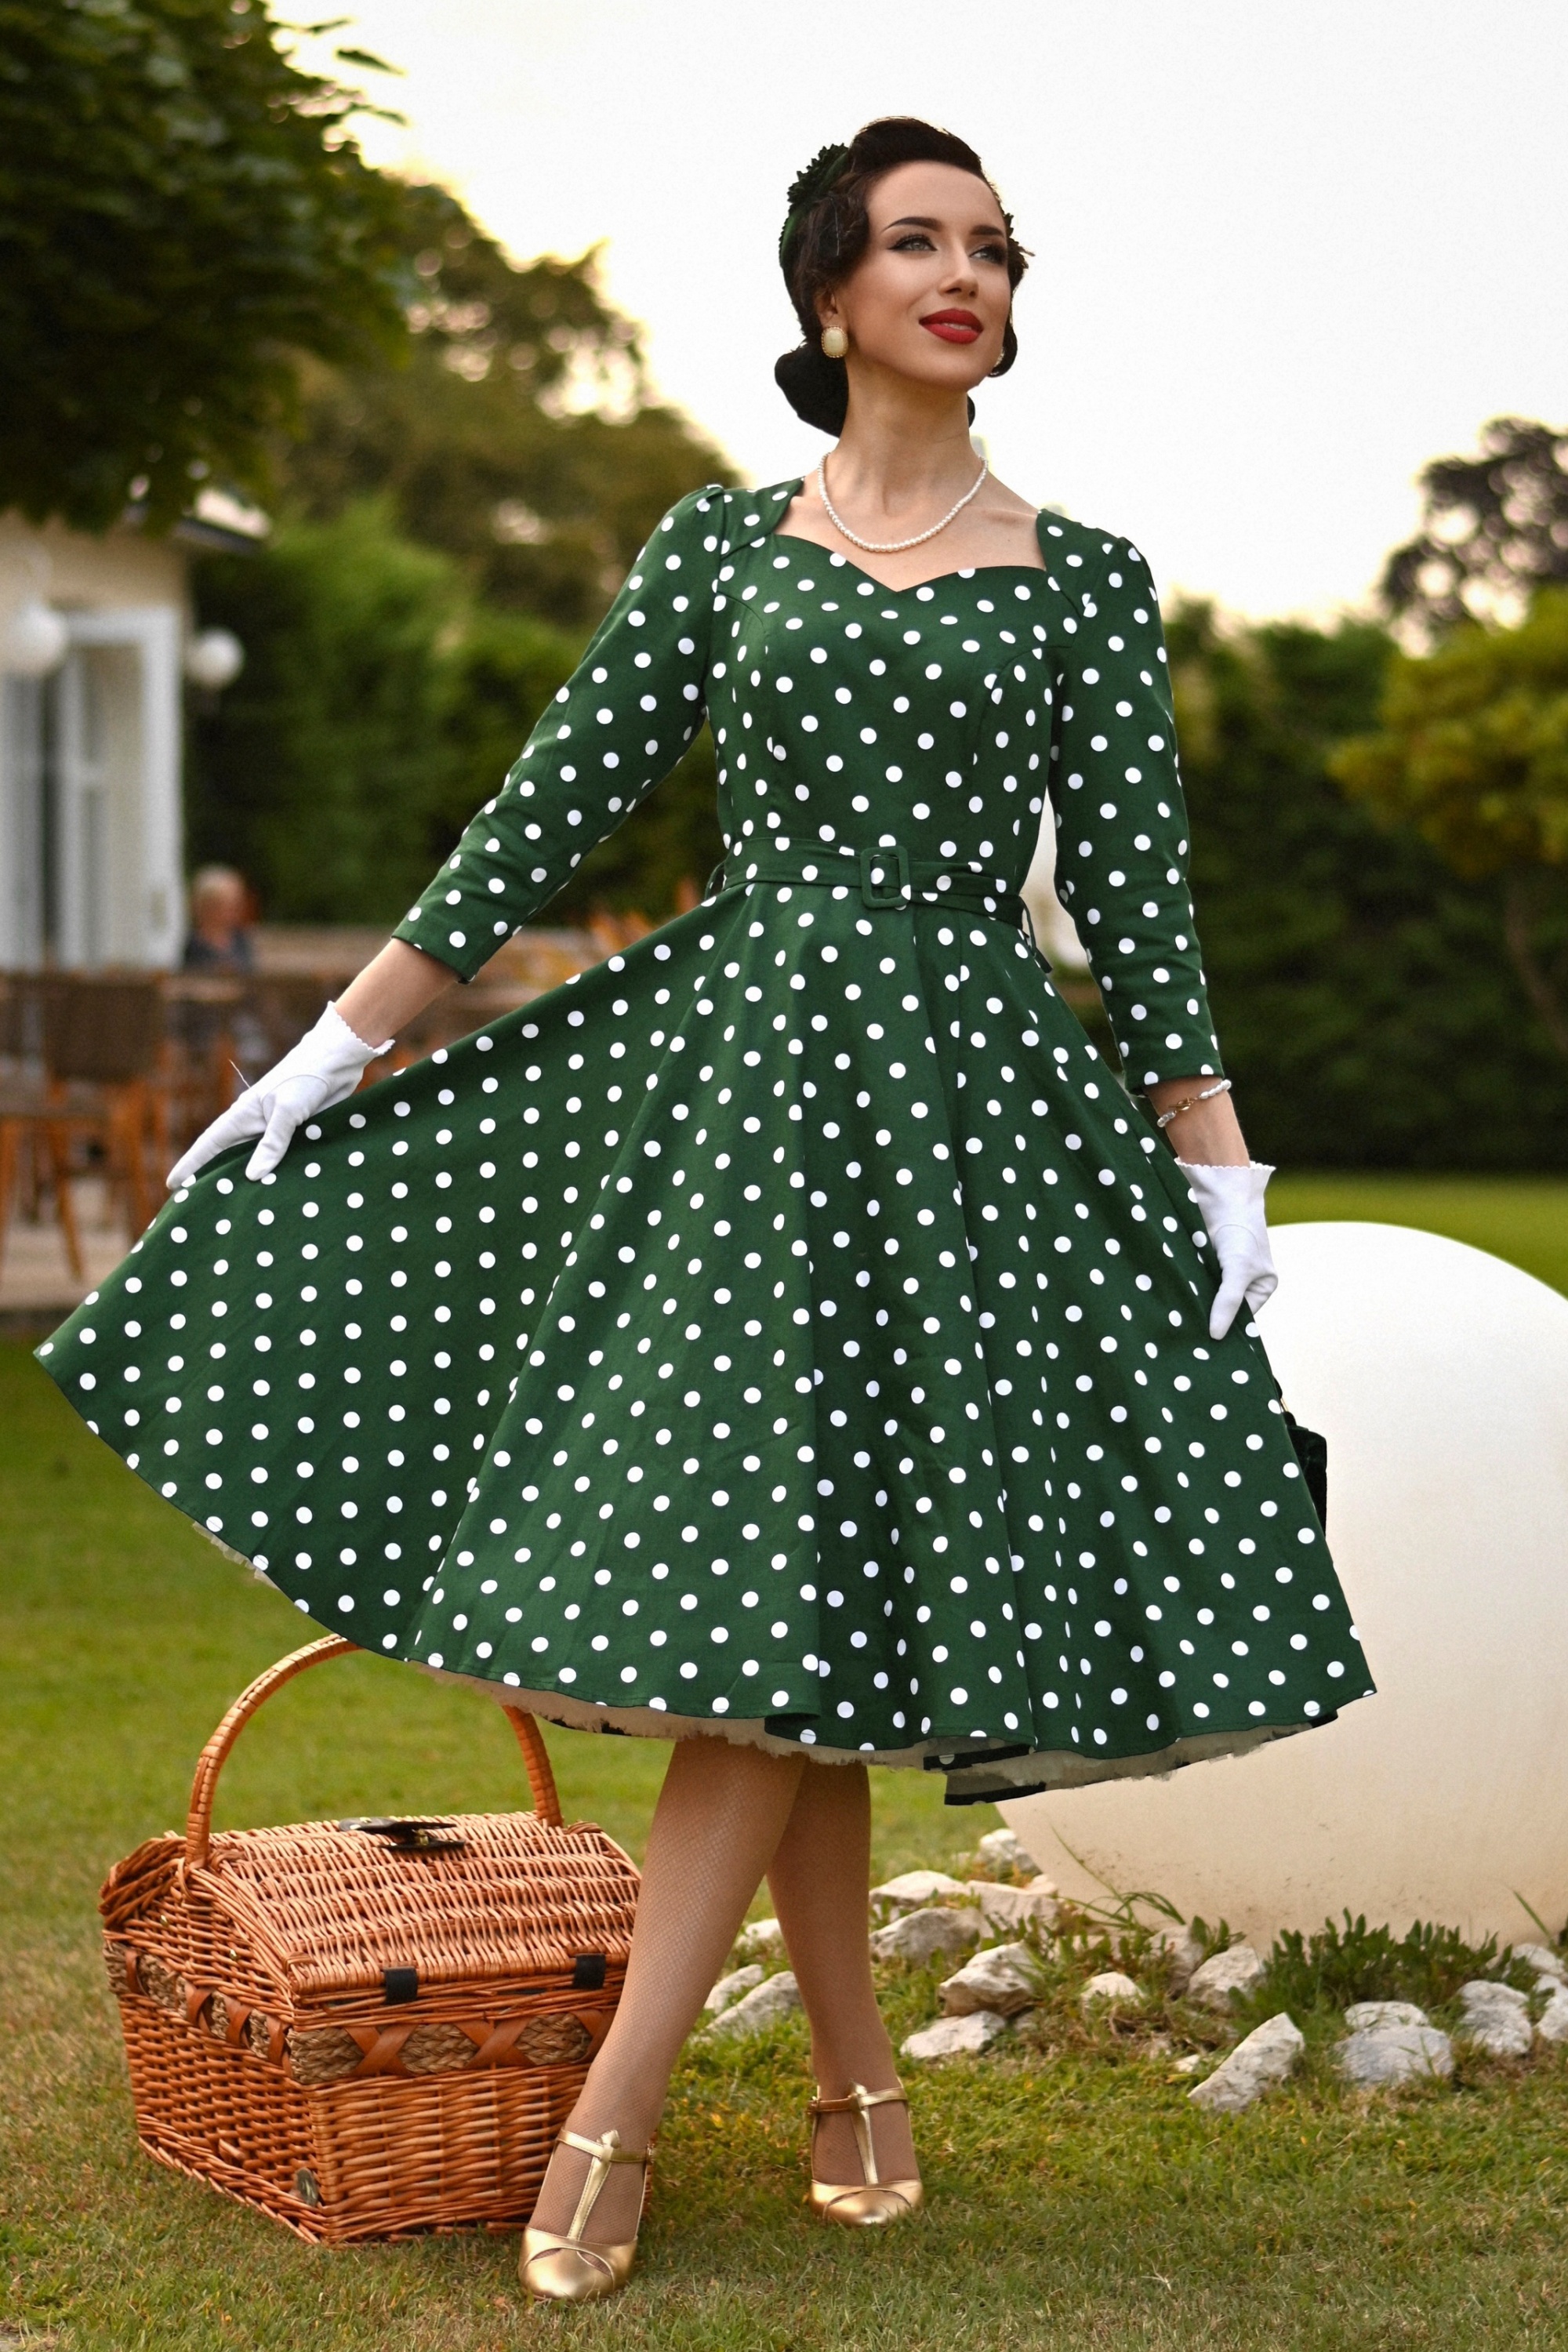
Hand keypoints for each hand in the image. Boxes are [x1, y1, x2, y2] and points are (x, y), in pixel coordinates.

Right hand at [167, 1003, 391, 1188]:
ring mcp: (274, 1130)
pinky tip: (274, 1195)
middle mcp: (254, 1125)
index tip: (172, 1186)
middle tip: (199, 1208)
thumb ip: (273, 1142)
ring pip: (255, 1161)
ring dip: (247, 1182)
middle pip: (228, 1158)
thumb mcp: (288, 1110)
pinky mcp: (296, 1134)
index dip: (191, 1166)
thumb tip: (253, 1176)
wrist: (337, 1061)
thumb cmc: (306, 1077)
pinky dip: (275, 1176)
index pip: (209, 1145)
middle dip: (214, 1180)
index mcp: (242, 1115)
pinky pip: (280, 1160)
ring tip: (234, 1209)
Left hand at [1175, 1160, 1278, 1338]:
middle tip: (1186, 1340)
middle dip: (1206, 1318)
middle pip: (1221, 1310)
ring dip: (1191, 1304)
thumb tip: (1216, 1336)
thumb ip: (1228, 1301)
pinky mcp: (1198, 1263)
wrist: (1221, 1194)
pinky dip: (1182, 1289)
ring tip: (1175, 1323)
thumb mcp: (1238, 1269)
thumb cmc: (1240, 1232)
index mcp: (1260, 1289)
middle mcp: (1241, 1284)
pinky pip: (1190, 1283)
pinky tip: (1169, 1302)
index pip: (1241, 1319)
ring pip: (1204, 1298)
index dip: (1225, 1329)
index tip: (1204, 1345)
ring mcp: (1218, 1273)